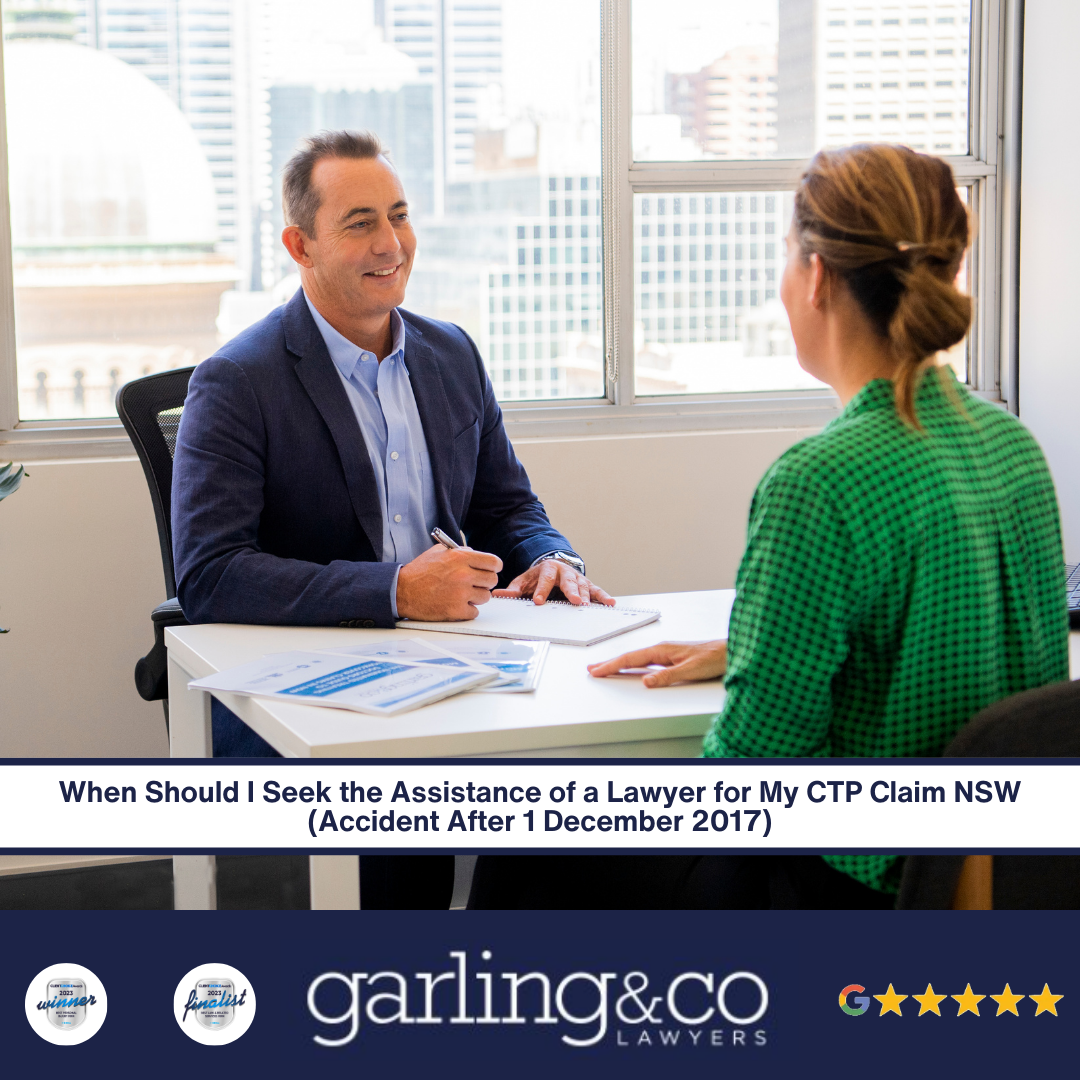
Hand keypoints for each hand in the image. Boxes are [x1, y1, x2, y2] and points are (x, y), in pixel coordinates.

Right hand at [396, 544, 501, 620]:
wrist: (401, 591)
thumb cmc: (419, 572)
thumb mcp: (438, 552)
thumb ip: (460, 551)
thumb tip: (476, 554)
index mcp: (460, 557)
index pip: (494, 562)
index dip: (494, 567)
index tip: (490, 570)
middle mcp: (463, 574)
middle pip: (492, 580)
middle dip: (484, 582)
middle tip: (474, 584)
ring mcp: (461, 594)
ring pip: (485, 597)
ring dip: (476, 597)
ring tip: (461, 594)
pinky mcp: (456, 610)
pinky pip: (475, 612)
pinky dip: (467, 610)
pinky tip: (455, 604)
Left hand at [494, 559, 614, 606]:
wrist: (553, 567)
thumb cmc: (538, 577)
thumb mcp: (524, 581)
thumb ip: (513, 589)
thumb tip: (497, 594)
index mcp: (548, 569)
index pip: (545, 579)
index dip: (542, 590)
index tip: (538, 601)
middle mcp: (565, 571)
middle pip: (568, 581)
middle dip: (571, 591)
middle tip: (574, 601)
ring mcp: (577, 577)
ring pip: (583, 585)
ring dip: (587, 595)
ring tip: (589, 606)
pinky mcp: (586, 584)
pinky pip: (596, 590)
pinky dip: (604, 596)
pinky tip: (610, 603)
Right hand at [587, 640, 726, 686]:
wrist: (729, 652)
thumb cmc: (714, 658)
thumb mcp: (690, 671)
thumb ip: (667, 677)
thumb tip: (645, 682)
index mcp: (662, 650)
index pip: (630, 659)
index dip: (612, 666)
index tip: (597, 671)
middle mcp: (661, 649)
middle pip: (629, 657)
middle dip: (609, 663)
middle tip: (592, 669)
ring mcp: (666, 652)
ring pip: (636, 658)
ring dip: (619, 663)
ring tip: (605, 668)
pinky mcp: (671, 657)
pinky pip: (645, 660)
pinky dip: (632, 664)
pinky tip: (631, 667)